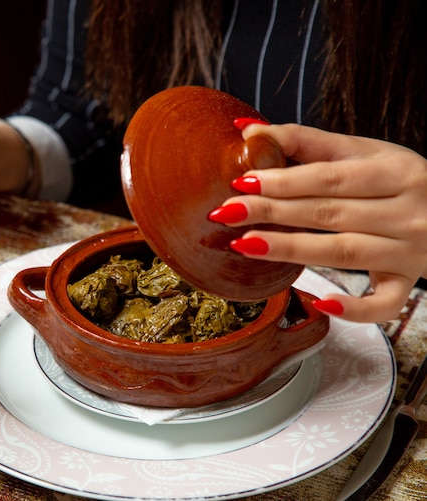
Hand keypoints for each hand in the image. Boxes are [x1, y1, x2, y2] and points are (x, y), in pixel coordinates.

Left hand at [209, 123, 426, 322]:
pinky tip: (320, 303)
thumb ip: (306, 141)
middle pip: (330, 212)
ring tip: (246, 244)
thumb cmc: (396, 179)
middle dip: (274, 212)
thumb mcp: (362, 152)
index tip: (242, 182)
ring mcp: (408, 250)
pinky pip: (385, 302)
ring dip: (292, 249)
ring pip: (345, 251)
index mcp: (393, 170)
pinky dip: (355, 308)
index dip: (284, 180)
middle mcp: (404, 209)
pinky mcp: (408, 282)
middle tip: (227, 212)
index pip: (330, 177)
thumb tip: (249, 131)